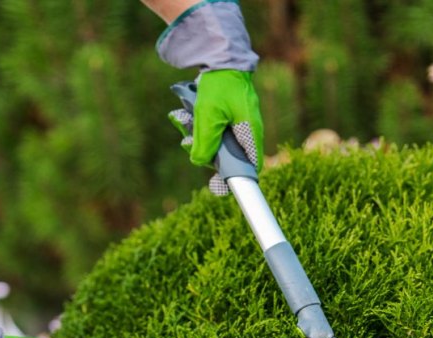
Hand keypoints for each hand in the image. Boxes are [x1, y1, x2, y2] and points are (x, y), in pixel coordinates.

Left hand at [169, 70, 262, 193]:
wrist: (219, 57)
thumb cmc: (219, 86)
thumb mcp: (208, 117)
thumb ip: (204, 144)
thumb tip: (200, 162)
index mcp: (251, 132)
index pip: (251, 166)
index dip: (235, 179)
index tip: (217, 185)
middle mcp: (246, 130)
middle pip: (225, 157)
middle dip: (203, 151)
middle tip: (188, 141)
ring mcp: (235, 123)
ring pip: (213, 142)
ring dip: (194, 135)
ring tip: (182, 119)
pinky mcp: (225, 115)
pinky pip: (209, 129)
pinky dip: (195, 125)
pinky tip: (182, 114)